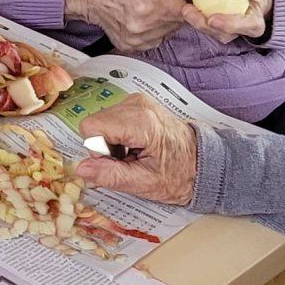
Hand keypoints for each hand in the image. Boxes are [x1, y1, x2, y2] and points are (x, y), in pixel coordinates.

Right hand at [64, 0, 203, 50]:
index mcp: (148, 6)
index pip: (185, 13)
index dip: (195, 8)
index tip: (198, 7)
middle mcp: (142, 27)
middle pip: (177, 22)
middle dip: (176, 8)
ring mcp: (136, 40)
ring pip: (167, 32)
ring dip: (166, 20)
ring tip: (150, 4)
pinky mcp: (130, 46)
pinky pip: (154, 39)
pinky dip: (155, 29)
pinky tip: (143, 16)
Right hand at [73, 94, 199, 204]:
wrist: (202, 161)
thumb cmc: (179, 174)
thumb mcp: (145, 183)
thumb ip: (111, 175)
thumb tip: (82, 169)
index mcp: (140, 121)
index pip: (92, 127)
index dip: (98, 150)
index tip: (118, 161)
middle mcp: (136, 104)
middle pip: (94, 124)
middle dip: (105, 147)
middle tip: (129, 159)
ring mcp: (136, 101)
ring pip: (100, 122)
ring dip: (111, 142)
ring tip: (135, 153)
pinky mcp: (135, 104)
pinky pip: (110, 119)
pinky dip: (117, 136)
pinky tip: (136, 145)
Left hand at [183, 0, 272, 42]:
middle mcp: (256, 14)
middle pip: (250, 25)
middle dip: (230, 24)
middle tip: (211, 19)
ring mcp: (242, 28)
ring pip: (230, 35)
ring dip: (208, 28)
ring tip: (189, 14)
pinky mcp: (228, 34)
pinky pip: (215, 34)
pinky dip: (200, 25)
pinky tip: (186, 14)